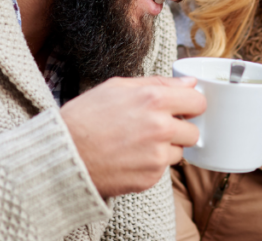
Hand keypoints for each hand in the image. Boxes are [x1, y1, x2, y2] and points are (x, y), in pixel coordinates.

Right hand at [60, 76, 205, 197]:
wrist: (62, 156)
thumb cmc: (84, 118)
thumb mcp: (116, 87)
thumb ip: (158, 83)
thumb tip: (189, 83)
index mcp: (153, 100)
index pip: (198, 101)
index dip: (191, 104)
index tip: (182, 108)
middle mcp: (160, 128)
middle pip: (194, 131)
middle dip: (180, 129)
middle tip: (156, 128)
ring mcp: (156, 155)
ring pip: (179, 152)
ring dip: (165, 149)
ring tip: (137, 144)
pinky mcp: (150, 177)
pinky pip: (162, 169)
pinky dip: (150, 165)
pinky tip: (129, 158)